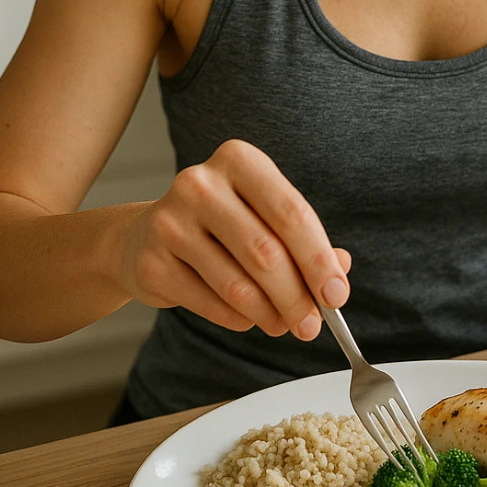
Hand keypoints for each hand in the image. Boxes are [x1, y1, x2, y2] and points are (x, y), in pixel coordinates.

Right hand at [119, 139, 349, 340]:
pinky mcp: (152, 262)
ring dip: (270, 315)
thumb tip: (339, 273)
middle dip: (297, 297)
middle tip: (312, 326)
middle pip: (266, 253)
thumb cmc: (223, 225)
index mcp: (239, 160)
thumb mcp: (266, 219)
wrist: (147, 236)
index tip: (337, 295)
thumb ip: (305, 243)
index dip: (319, 259)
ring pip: (238, 285)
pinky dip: (239, 319)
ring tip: (284, 325)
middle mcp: (201, 184)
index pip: (291, 213)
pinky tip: (248, 317)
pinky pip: (210, 304)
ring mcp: (170, 222)